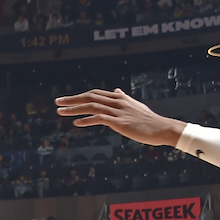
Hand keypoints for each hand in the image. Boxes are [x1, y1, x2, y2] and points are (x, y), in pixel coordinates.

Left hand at [55, 88, 186, 146]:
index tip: (66, 99)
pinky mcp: (120, 122)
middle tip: (57, 102)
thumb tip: (117, 91)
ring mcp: (119, 112)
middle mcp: (118, 102)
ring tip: (60, 112)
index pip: (95, 93)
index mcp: (119, 98)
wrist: (163, 128)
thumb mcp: (135, 105)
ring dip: (74, 109)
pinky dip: (86, 120)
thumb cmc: (148, 119)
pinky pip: (100, 119)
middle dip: (72, 99)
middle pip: (90, 97)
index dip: (79, 96)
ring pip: (92, 107)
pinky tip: (77, 124)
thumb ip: (123, 98)